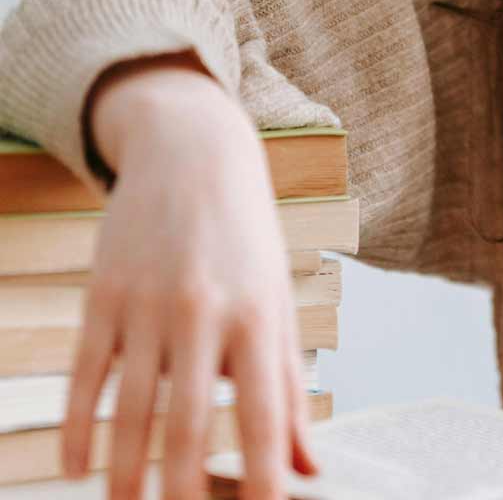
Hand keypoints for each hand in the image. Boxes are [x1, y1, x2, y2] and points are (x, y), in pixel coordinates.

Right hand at [61, 68, 320, 499]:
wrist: (193, 155)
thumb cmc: (246, 239)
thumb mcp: (277, 300)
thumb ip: (285, 384)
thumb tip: (305, 466)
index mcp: (257, 316)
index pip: (261, 411)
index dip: (260, 471)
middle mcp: (204, 312)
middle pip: (188, 421)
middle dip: (182, 489)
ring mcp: (147, 305)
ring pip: (130, 408)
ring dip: (126, 472)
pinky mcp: (102, 298)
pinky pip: (84, 376)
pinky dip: (78, 427)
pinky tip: (79, 468)